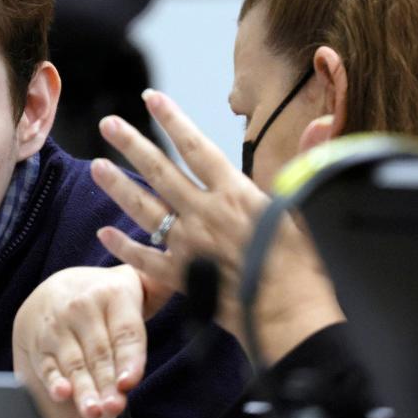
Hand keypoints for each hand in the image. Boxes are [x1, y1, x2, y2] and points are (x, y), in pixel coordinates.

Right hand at [12, 265, 157, 417]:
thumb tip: (189, 275)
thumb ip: (159, 284)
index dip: (129, 357)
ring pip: (74, 363)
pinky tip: (61, 394)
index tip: (130, 381)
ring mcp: (58, 327)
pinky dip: (52, 381)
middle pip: (100, 353)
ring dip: (83, 389)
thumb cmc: (105, 295)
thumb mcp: (131, 282)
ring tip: (93, 411)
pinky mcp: (40, 344)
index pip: (125, 331)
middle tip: (115, 406)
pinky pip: (47, 365)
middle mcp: (82, 308)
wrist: (54, 289)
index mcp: (112, 294)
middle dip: (107, 382)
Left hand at [91, 89, 344, 361]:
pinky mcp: (183, 279)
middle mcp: (205, 214)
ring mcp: (189, 247)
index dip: (173, 120)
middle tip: (107, 124)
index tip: (151, 98)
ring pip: (145, 210)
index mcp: (235, 194)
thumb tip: (322, 124)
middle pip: (161, 172)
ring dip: (118, 187)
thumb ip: (307, 161)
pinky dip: (124, 247)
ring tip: (95, 166)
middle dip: (132, 144)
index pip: (197, 148)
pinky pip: (145, 260)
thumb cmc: (307, 266)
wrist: (293, 318)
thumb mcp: (309, 206)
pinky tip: (104, 234)